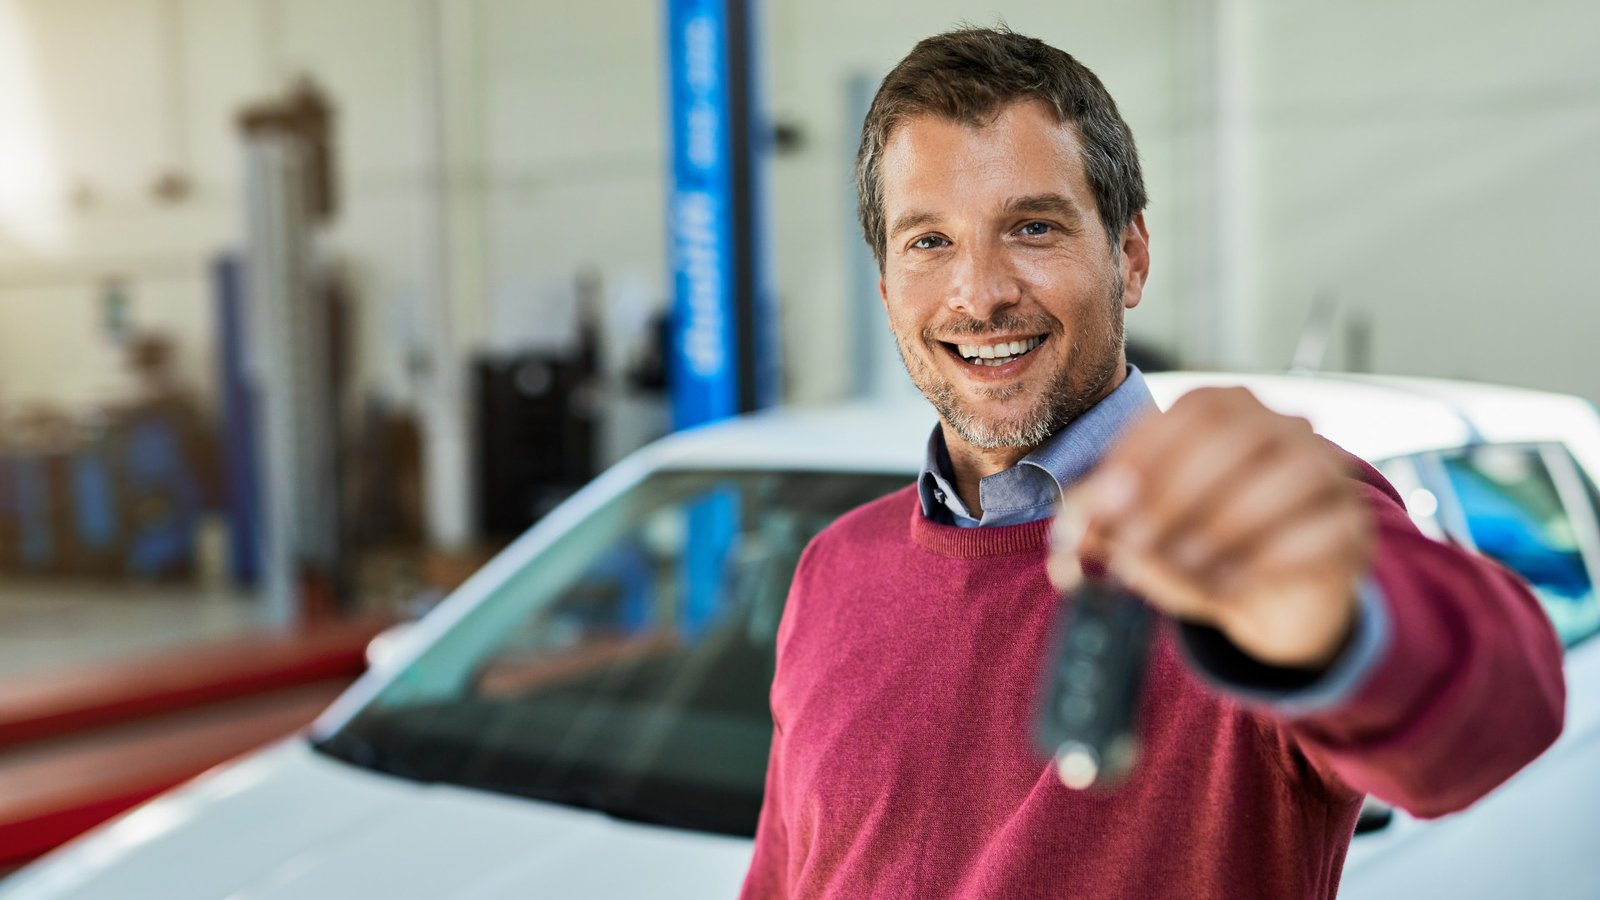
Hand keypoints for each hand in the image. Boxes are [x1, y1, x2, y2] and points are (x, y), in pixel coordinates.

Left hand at [1048, 387, 1374, 669]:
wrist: (1272, 594)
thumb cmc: (1198, 544)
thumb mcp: (1142, 529)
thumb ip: (1105, 520)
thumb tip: (1072, 530)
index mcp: (1228, 409)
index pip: (1189, 412)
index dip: (1141, 456)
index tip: (1101, 506)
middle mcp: (1283, 427)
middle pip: (1234, 438)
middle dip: (1175, 494)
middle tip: (1135, 543)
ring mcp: (1326, 474)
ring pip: (1285, 480)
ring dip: (1223, 528)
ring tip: (1182, 568)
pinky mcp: (1351, 527)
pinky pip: (1319, 534)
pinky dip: (1267, 562)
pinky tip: (1229, 587)